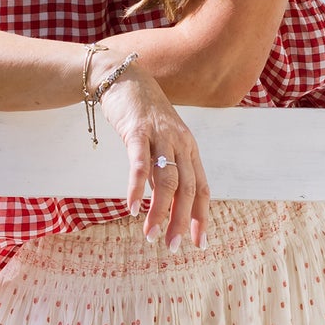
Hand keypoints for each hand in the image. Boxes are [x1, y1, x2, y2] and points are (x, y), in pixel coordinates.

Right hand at [100, 66, 208, 248]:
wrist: (123, 77)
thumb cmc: (142, 115)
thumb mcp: (160, 143)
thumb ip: (165, 169)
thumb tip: (165, 204)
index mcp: (189, 148)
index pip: (201, 188)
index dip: (200, 217)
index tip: (197, 243)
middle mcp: (180, 143)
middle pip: (187, 189)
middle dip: (181, 221)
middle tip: (171, 247)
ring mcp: (160, 136)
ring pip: (167, 181)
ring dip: (159, 212)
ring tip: (150, 235)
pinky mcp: (137, 130)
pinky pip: (140, 164)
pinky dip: (137, 188)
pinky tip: (131, 208)